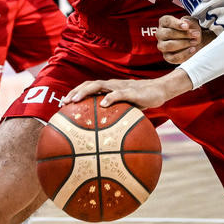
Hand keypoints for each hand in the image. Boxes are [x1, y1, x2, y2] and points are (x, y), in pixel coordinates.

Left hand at [65, 69, 192, 108]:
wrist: (160, 90)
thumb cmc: (142, 101)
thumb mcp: (127, 110)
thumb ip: (116, 118)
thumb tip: (105, 139)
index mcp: (109, 89)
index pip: (89, 88)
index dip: (75, 93)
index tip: (63, 105)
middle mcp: (111, 85)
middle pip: (89, 84)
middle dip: (75, 92)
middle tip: (64, 103)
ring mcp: (120, 86)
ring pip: (98, 85)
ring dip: (85, 91)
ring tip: (75, 100)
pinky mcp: (131, 91)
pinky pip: (118, 93)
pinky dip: (109, 97)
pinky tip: (103, 104)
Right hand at [156, 15, 207, 63]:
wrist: (194, 40)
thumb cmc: (191, 29)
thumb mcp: (192, 23)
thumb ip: (190, 22)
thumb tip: (186, 23)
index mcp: (164, 22)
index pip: (167, 21)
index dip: (177, 24)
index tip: (187, 26)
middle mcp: (160, 33)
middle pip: (168, 33)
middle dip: (183, 34)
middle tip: (195, 34)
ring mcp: (162, 45)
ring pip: (169, 45)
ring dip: (183, 44)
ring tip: (194, 42)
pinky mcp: (167, 56)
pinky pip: (174, 57)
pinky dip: (184, 53)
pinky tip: (192, 49)